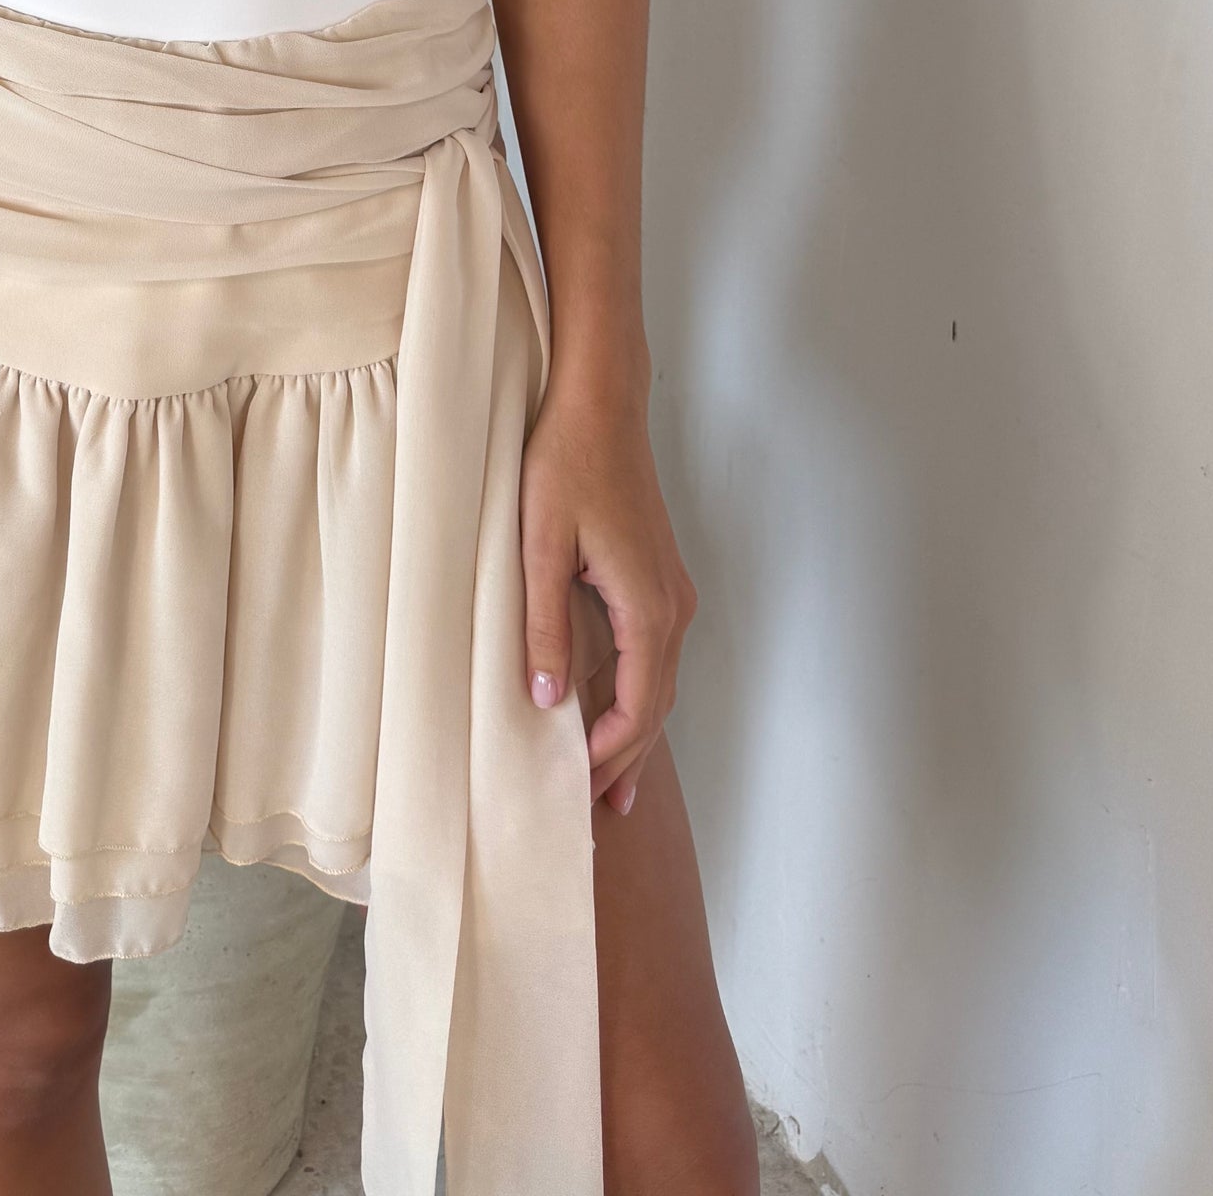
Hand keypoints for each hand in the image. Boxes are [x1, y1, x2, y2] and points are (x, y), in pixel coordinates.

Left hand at [519, 373, 696, 814]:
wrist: (601, 402)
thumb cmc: (566, 463)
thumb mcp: (540, 547)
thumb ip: (545, 626)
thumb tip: (548, 700)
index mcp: (647, 608)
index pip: (636, 707)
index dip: (608, 751)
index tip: (574, 784)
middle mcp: (672, 606)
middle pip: (656, 703)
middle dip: (630, 757)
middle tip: (604, 810)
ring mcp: (671, 590)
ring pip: (660, 680)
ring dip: (638, 728)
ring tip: (613, 779)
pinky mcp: (659, 575)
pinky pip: (655, 653)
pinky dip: (640, 691)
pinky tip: (618, 706)